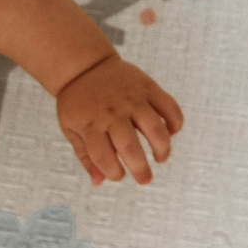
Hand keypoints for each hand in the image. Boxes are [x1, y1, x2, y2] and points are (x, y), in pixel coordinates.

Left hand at [55, 56, 184, 184]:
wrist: (84, 64)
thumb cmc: (78, 102)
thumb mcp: (71, 128)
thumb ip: (86, 155)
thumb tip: (99, 182)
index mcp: (91, 124)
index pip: (104, 157)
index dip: (114, 173)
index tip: (118, 175)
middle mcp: (112, 112)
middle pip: (130, 147)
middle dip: (140, 169)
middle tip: (145, 180)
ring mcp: (132, 98)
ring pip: (155, 128)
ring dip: (162, 148)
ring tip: (160, 158)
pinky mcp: (148, 87)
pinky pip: (169, 107)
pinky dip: (175, 123)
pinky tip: (170, 133)